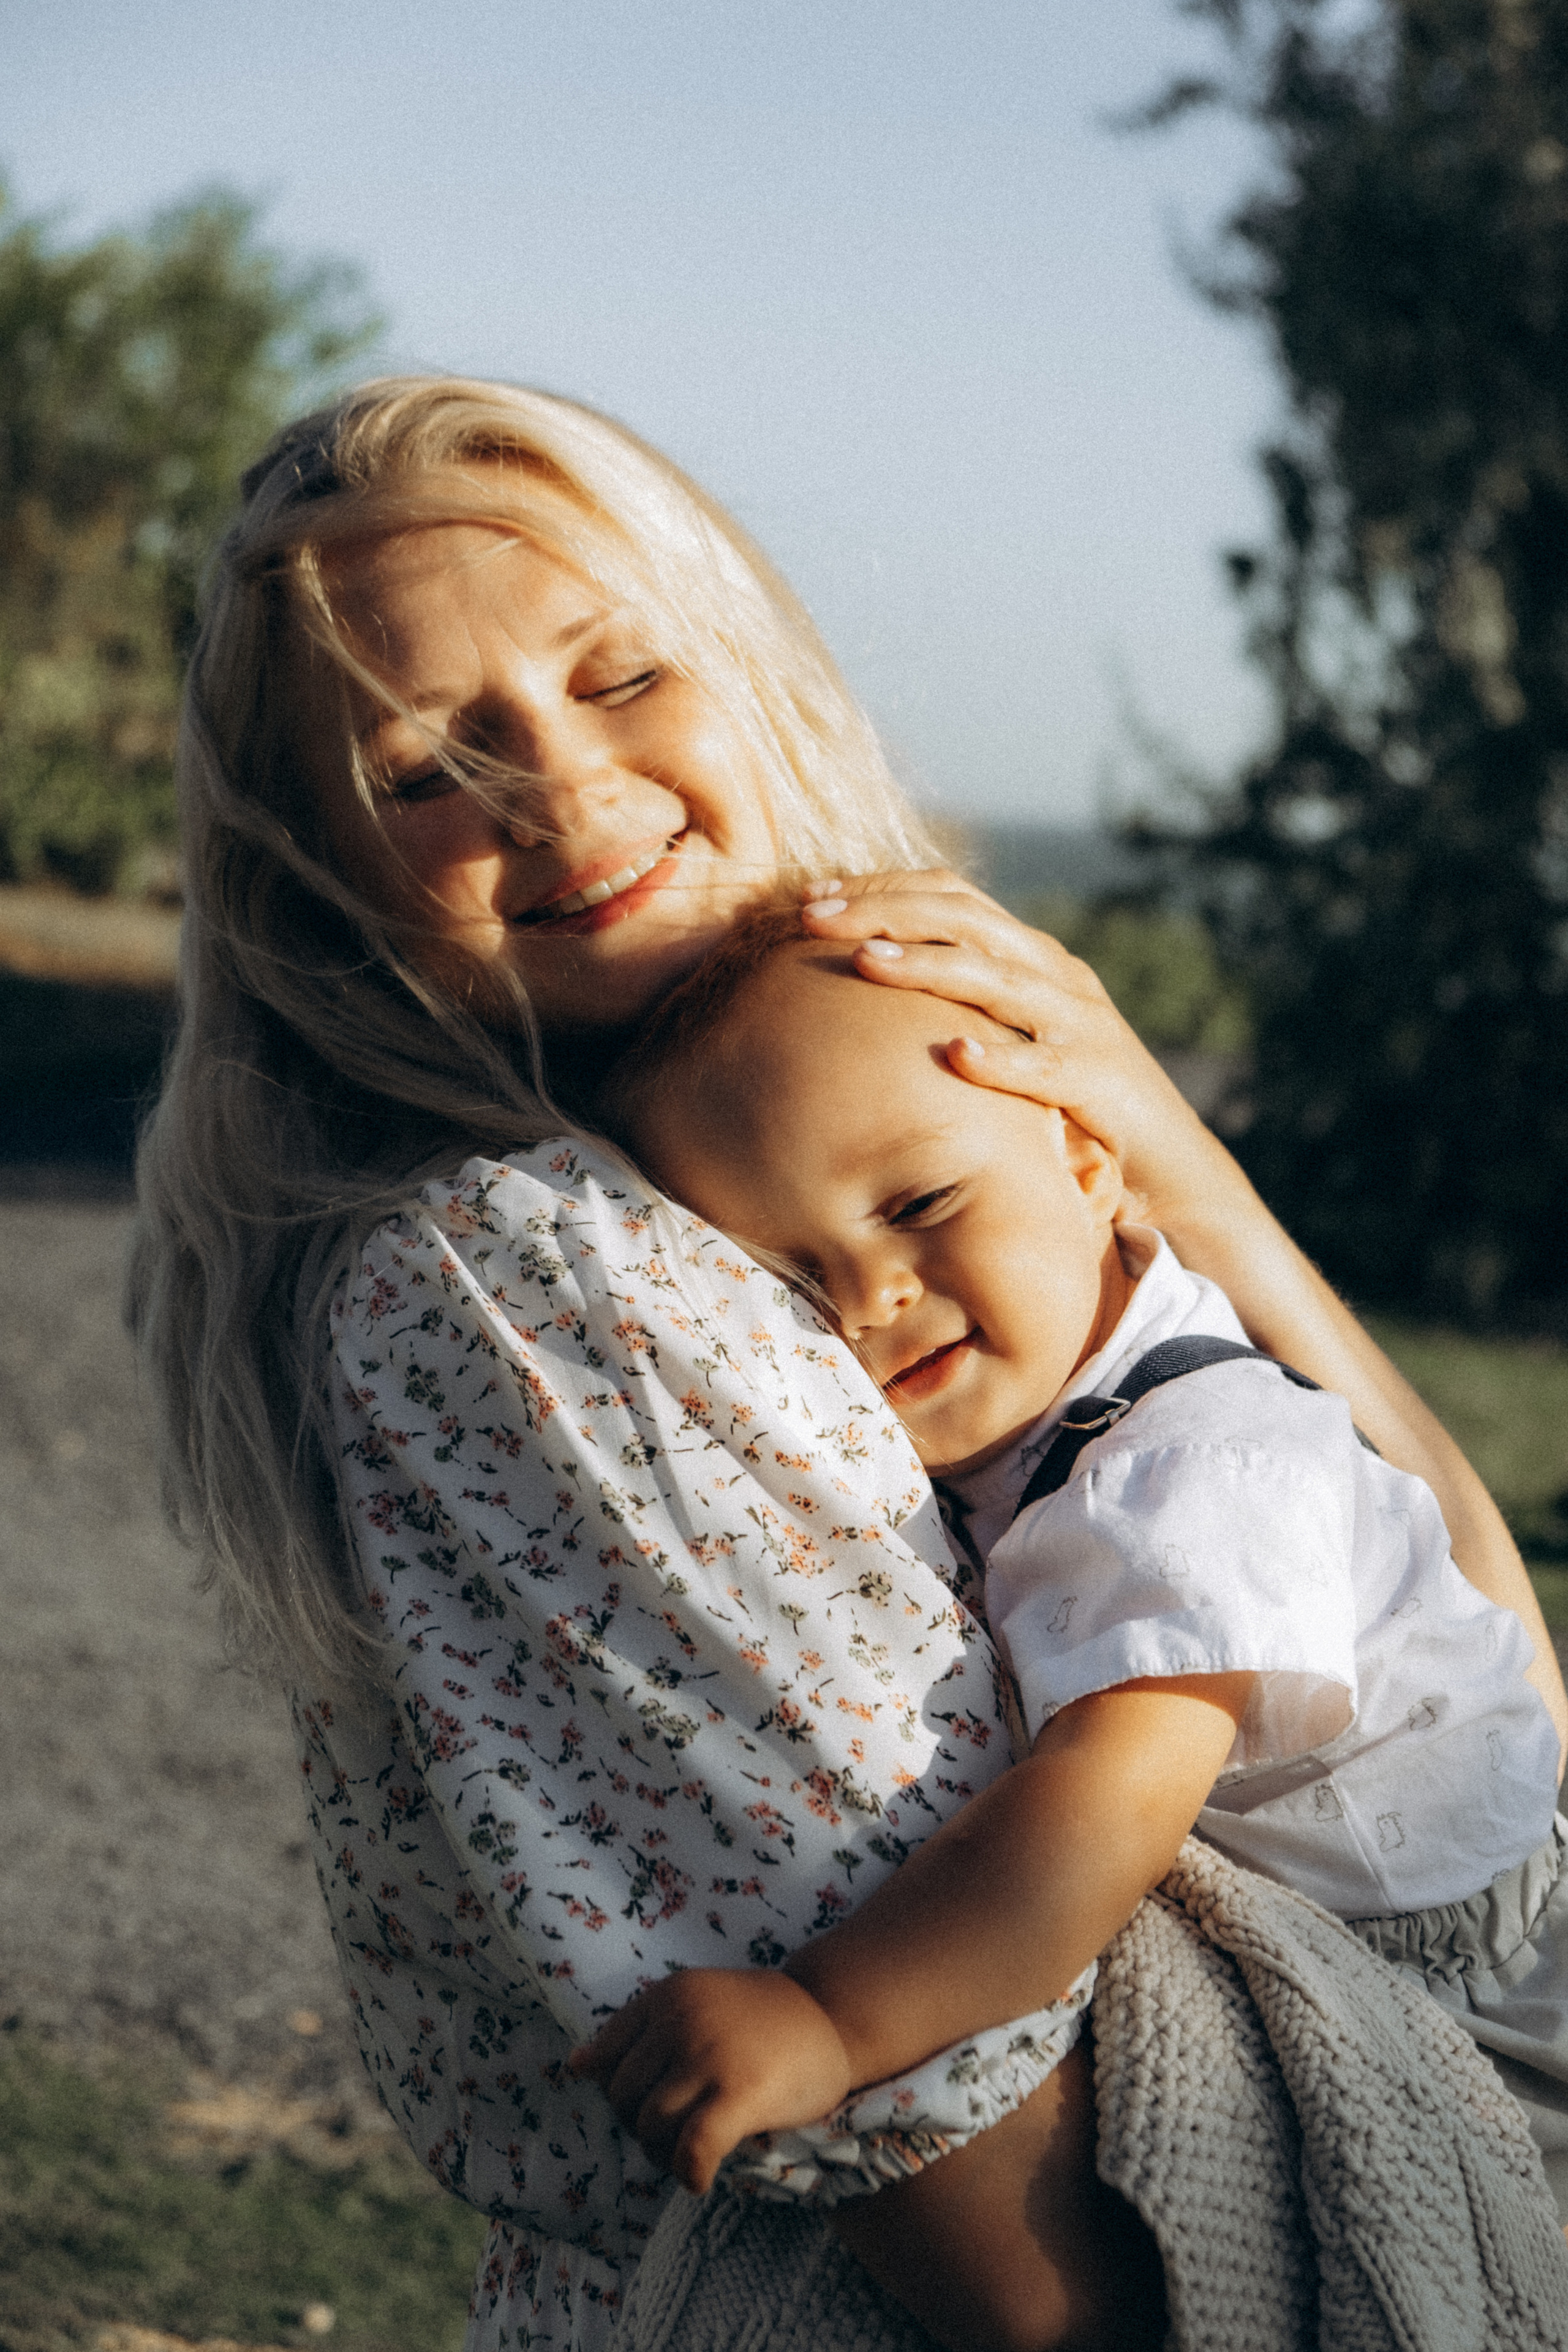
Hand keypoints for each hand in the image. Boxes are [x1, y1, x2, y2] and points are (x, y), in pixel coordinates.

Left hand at [569, 1967, 852, 2193]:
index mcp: (667, 1996)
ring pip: (651, 2128)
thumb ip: (640, 2031)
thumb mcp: (694, 2003)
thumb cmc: (760, 2018)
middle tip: (676, 2137)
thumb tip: (575, 2066)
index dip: (620, 2095)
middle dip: (640, 2129)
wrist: (834, 2017)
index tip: (649, 2105)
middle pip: (623, 2098)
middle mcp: (681, 2020)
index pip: (605, 2058)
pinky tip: (700, 2180)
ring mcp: (709, 2056)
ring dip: (663, 2156)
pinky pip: (690, 2149)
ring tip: (690, 2154)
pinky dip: (688, 2174)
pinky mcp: (739, 2093)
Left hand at [798, 868, 1232, 1228]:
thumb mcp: (1009, 1039)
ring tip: (865, 963)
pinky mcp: (1100, 1080)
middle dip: (884, 910)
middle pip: (964, 919)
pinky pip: (1045, 1068)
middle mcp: (1055, 976)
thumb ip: (958, 1007)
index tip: (814, 897)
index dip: (882, 888)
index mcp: (1030, 957)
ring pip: (997, 978)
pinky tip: (957, 1058)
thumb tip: (864, 990)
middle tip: (812, 914)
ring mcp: (1081, 1024)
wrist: (1164, 1168)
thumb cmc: (1067, 1105)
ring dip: (927, 966)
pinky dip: (1002, 1061)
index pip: (951, 897)